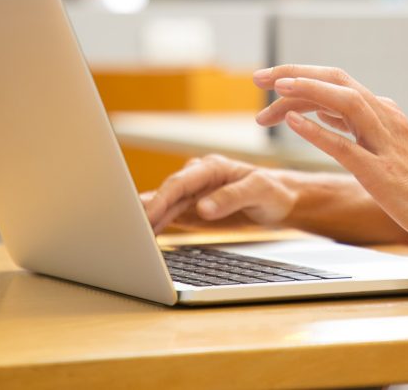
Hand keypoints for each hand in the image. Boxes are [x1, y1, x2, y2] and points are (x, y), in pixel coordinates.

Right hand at [140, 154, 297, 233]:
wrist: (281, 201)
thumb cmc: (273, 191)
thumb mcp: (259, 191)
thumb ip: (231, 197)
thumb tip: (202, 208)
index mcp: (211, 167)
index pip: (179, 183)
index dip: (160, 199)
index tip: (145, 215)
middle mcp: (197, 178)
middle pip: (166, 195)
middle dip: (145, 211)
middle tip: (126, 230)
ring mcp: (193, 194)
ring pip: (164, 207)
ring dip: (147, 221)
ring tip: (129, 238)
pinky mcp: (192, 210)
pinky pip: (170, 217)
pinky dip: (156, 226)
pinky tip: (143, 238)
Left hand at [253, 65, 407, 250]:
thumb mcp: (384, 148)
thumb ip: (353, 127)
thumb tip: (318, 109)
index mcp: (384, 113)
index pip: (337, 82)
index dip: (301, 77)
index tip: (270, 81)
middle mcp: (386, 119)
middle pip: (336, 80)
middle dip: (295, 73)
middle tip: (259, 77)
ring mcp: (386, 144)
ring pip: (344, 101)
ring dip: (305, 90)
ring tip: (273, 89)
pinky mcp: (382, 173)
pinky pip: (346, 145)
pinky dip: (317, 130)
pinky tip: (292, 123)